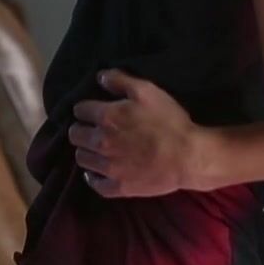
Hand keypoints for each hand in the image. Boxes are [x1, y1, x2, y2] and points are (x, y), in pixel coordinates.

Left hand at [68, 69, 196, 197]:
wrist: (187, 156)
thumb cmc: (169, 121)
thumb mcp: (147, 91)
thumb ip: (120, 81)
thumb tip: (99, 77)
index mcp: (106, 117)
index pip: (80, 110)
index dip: (86, 108)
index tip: (92, 110)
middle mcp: (101, 142)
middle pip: (75, 135)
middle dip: (81, 129)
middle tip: (92, 129)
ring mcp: (108, 167)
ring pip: (82, 158)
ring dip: (86, 151)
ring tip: (95, 149)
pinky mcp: (118, 187)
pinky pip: (95, 184)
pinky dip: (93, 177)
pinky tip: (97, 172)